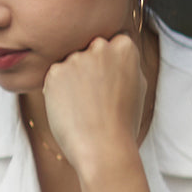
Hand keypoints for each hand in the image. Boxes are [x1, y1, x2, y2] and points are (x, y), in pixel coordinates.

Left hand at [41, 32, 147, 176]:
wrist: (103, 149)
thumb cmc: (123, 123)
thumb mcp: (137, 86)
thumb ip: (125, 63)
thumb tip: (115, 49)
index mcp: (124, 46)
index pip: (111, 43)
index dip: (108, 65)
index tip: (108, 83)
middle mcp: (100, 46)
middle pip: (88, 50)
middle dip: (88, 67)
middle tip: (94, 97)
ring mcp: (76, 58)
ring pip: (70, 64)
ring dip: (72, 79)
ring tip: (83, 107)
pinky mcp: (55, 72)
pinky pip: (54, 77)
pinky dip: (57, 91)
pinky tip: (70, 109)